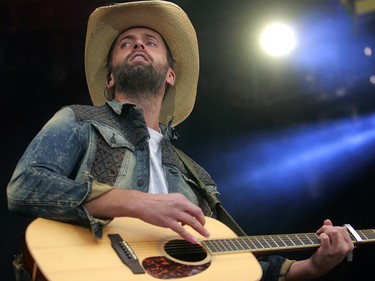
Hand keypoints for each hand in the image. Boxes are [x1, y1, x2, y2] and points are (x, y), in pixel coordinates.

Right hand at [85, 189, 209, 243]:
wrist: (142, 203)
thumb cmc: (153, 202)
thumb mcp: (169, 200)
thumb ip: (178, 206)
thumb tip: (184, 218)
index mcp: (180, 198)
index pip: (194, 207)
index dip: (198, 215)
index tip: (200, 220)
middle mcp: (179, 204)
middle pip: (197, 213)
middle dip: (203, 221)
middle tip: (205, 228)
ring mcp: (174, 213)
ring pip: (192, 222)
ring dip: (200, 229)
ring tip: (205, 235)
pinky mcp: (168, 221)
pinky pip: (181, 230)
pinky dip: (189, 236)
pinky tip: (193, 240)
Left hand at [310, 219, 353, 274]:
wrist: (320, 266)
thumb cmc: (328, 254)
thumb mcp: (334, 243)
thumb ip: (331, 230)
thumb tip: (328, 221)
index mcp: (349, 245)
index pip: (343, 229)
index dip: (333, 227)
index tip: (327, 230)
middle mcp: (345, 248)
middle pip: (337, 229)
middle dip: (327, 228)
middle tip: (322, 233)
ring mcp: (337, 250)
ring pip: (333, 231)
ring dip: (324, 232)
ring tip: (321, 236)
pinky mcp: (328, 251)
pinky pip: (324, 237)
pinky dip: (320, 236)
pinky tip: (319, 240)